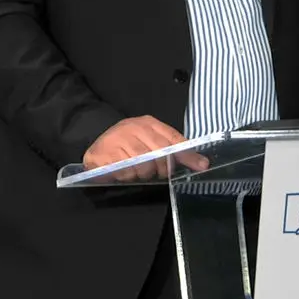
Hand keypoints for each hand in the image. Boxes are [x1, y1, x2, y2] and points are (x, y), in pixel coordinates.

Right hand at [83, 116, 208, 181]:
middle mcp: (133, 128)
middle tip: (160, 173)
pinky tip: (126, 173)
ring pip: (142, 164)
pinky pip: (124, 171)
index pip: (173, 138)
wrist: (96, 142)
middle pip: (159, 152)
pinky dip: (128, 176)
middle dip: (163, 168)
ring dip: (144, 173)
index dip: (187, 155)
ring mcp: (117, 139)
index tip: (200, 166)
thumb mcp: (152, 141)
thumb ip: (176, 150)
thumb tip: (203, 163)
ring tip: (140, 172)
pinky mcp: (103, 154)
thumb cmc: (129, 143)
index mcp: (148, 123)